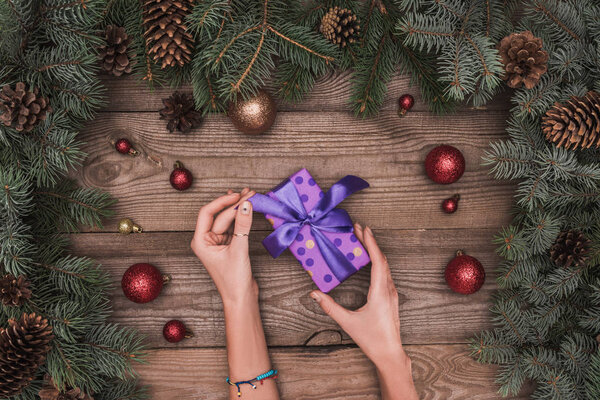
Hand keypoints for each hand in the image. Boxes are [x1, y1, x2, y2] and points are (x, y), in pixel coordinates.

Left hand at [191, 188, 256, 304]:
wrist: (241, 299)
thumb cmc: (234, 280)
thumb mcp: (239, 250)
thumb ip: (243, 226)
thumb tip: (247, 204)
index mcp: (200, 241)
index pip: (208, 213)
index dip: (222, 202)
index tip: (238, 195)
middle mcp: (206, 239)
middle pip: (220, 215)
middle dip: (234, 204)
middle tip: (250, 193)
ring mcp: (218, 242)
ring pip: (228, 219)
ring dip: (239, 208)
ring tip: (250, 195)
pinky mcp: (229, 244)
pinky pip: (234, 226)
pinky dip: (241, 217)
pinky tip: (247, 207)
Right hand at [310, 224, 407, 368]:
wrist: (390, 353)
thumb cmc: (371, 339)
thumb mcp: (347, 322)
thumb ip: (330, 307)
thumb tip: (314, 293)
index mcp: (380, 292)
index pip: (377, 261)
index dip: (371, 243)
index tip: (364, 229)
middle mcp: (389, 289)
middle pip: (382, 259)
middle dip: (371, 242)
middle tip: (359, 228)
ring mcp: (392, 293)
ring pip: (385, 266)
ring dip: (375, 251)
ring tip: (363, 239)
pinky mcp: (391, 297)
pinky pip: (386, 273)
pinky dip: (378, 261)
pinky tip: (370, 260)